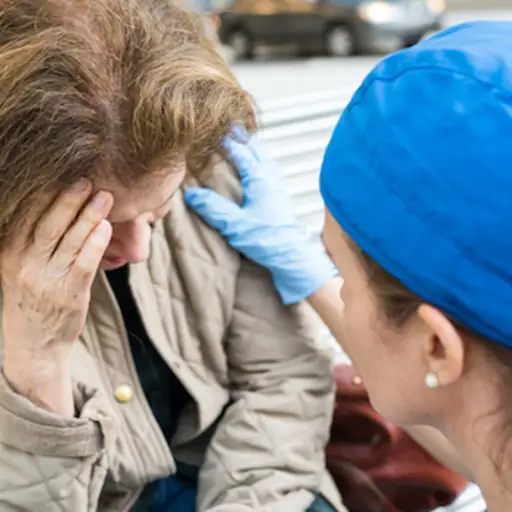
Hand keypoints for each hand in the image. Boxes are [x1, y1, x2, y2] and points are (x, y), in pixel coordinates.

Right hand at [1, 180, 112, 411]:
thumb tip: (59, 209)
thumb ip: (32, 243)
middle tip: (86, 179)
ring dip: (89, 216)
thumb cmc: (30, 301)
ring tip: (105, 196)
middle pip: (49, 224)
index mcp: (9, 254)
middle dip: (68, 199)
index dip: (44, 194)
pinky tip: (105, 227)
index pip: (26, 217)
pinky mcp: (70, 293)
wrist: (33, 348)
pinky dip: (95, 243)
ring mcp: (47, 280)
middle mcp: (25, 265)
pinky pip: (84, 262)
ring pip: (70, 240)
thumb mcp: (18, 269)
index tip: (61, 174)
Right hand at [184, 127, 335, 303]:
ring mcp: (277, 186)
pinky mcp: (279, 197)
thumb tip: (191, 193)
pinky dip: (258, 161)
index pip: (240, 152)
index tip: (213, 130)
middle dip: (242, 137)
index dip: (226, 141)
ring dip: (252, 148)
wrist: (292, 256)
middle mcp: (270, 177)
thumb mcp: (234, 224)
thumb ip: (212, 208)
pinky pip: (268, 169)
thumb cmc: (265, 239)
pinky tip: (255, 169)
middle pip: (255, 150)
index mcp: (259, 178)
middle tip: (229, 125)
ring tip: (241, 142)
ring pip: (263, 158)